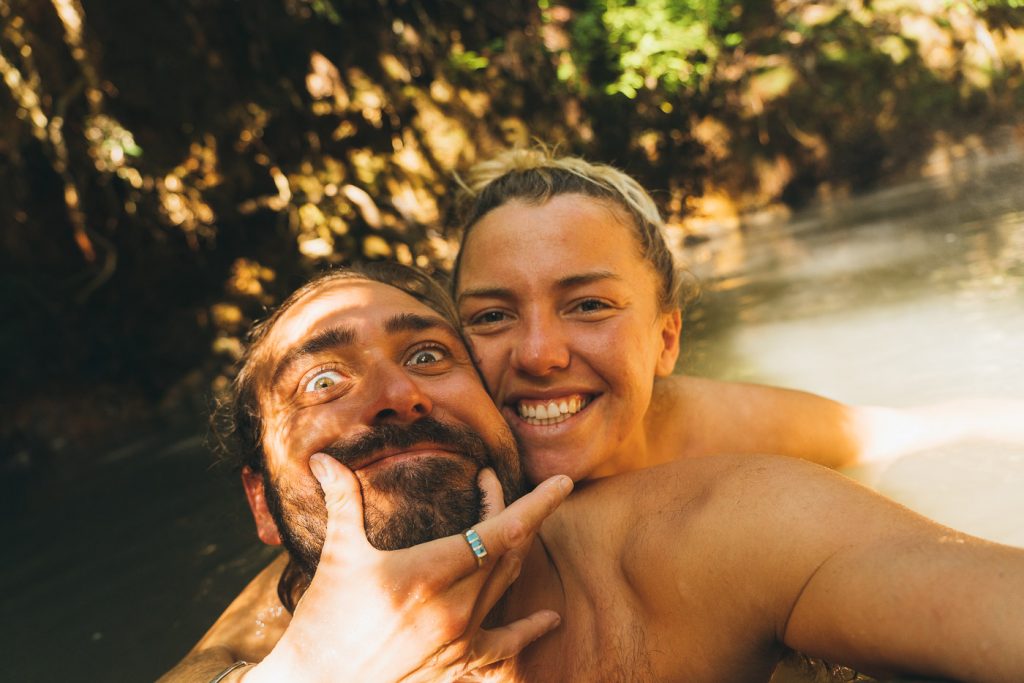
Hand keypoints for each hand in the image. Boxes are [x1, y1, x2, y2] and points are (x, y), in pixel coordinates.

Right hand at [243, 453, 571, 682]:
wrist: (317, 682)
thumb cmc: (324, 618)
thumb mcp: (338, 556)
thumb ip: (342, 501)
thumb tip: (322, 459)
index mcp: (429, 572)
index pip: (500, 530)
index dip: (535, 504)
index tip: (562, 484)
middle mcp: (454, 607)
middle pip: (508, 551)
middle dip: (516, 513)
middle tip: (500, 487)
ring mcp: (459, 639)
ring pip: (507, 586)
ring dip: (516, 552)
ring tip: (517, 525)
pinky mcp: (457, 664)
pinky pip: (504, 644)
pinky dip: (529, 630)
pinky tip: (550, 619)